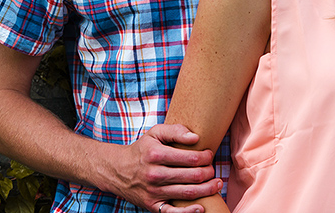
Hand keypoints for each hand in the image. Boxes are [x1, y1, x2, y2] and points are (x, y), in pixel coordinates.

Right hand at [105, 124, 219, 212]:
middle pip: (192, 176)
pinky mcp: (152, 205)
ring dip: (207, 189)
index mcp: (156, 154)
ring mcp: (154, 192)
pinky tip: (201, 208)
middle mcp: (155, 174)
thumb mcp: (155, 133)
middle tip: (213, 169)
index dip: (205, 157)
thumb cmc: (141, 150)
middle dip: (209, 173)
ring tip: (217, 184)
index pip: (190, 158)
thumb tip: (196, 137)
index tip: (209, 155)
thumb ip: (175, 131)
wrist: (118, 170)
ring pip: (188, 193)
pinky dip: (189, 212)